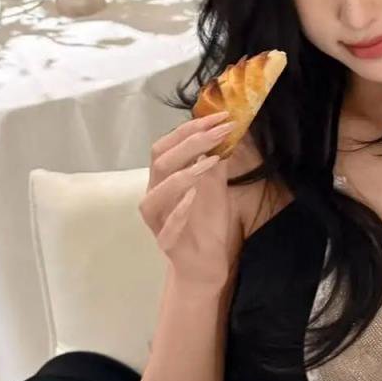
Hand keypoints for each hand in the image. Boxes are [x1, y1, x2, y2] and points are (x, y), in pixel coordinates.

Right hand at [139, 111, 237, 285]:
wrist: (206, 263)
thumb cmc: (207, 223)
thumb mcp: (216, 187)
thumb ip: (215, 161)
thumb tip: (226, 129)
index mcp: (163, 179)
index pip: (168, 145)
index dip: (191, 129)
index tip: (221, 116)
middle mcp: (155, 195)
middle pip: (160, 161)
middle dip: (190, 142)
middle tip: (221, 132)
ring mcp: (157, 220)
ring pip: (156, 194)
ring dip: (182, 175)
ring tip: (209, 162)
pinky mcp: (167, 244)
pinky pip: (167, 227)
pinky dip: (180, 211)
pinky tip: (194, 198)